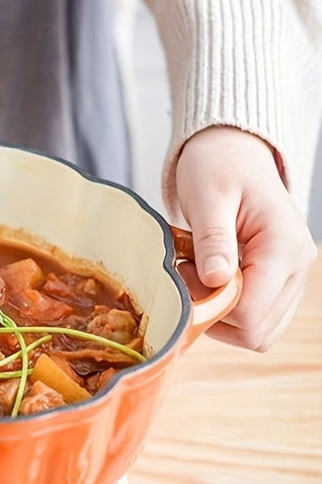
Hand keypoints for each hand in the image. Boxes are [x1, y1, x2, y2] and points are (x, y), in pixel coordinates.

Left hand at [173, 126, 316, 350]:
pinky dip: (228, 311)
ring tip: (199, 275)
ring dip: (220, 316)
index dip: (210, 307)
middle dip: (214, 315)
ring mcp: (292, 276)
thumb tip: (216, 280)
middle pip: (256, 332)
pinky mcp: (279, 280)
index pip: (249, 312)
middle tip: (189, 276)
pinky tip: (210, 280)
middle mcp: (297, 267)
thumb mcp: (208, 198)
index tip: (186, 276)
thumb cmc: (218, 167)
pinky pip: (256, 318)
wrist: (232, 151)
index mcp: (284, 247)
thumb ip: (213, 241)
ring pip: (257, 332)